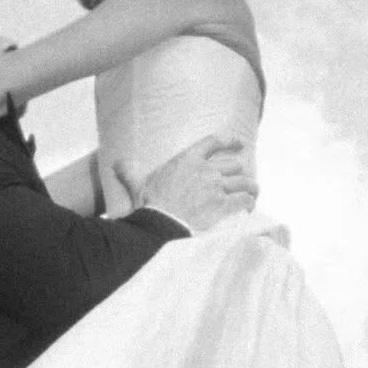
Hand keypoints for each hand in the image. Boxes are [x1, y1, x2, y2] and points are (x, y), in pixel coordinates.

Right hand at [116, 134, 256, 232]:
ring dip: (250, 189)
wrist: (160, 227)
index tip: (240, 144)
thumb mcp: (137, 185)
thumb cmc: (149, 206)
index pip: (214, 142)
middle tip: (241, 182)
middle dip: (239, 173)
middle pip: (234, 165)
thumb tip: (117, 163)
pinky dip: (249, 204)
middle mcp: (206, 171)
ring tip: (250, 197)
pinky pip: (245, 200)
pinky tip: (248, 210)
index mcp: (187, 160)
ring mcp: (217, 188)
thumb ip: (129, 171)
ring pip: (245, 182)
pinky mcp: (225, 206)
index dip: (230, 140)